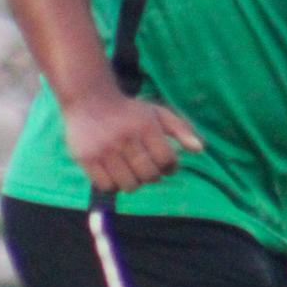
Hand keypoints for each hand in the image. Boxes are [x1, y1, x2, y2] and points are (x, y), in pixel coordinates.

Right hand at [62, 83, 203, 193]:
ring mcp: (105, 150)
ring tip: (129, 170)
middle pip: (149, 176)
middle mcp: (126, 138)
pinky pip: (107, 186)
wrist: (89, 99)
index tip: (165, 163)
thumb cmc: (129, 111)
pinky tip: (114, 172)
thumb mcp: (158, 113)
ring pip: (129, 185)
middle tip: (145, 166)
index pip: (167, 161)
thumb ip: (181, 130)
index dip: (170, 167)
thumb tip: (200, 149)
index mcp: (146, 126)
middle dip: (152, 175)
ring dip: (133, 182)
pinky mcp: (87, 159)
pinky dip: (113, 184)